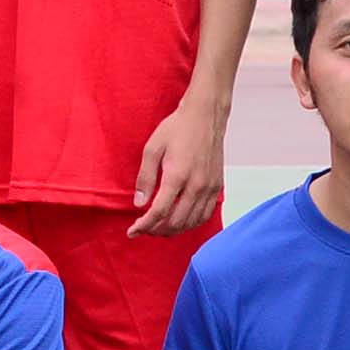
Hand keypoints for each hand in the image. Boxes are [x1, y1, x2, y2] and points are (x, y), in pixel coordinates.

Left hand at [131, 94, 231, 236]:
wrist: (205, 117)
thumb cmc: (176, 129)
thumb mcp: (152, 149)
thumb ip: (145, 178)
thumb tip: (139, 204)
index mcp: (177, 176)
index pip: (159, 212)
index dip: (144, 226)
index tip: (132, 232)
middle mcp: (196, 185)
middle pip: (176, 222)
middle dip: (156, 231)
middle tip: (143, 230)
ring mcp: (210, 187)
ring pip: (192, 222)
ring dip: (174, 230)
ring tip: (158, 229)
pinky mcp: (217, 186)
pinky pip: (205, 214)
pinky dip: (191, 223)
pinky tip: (180, 222)